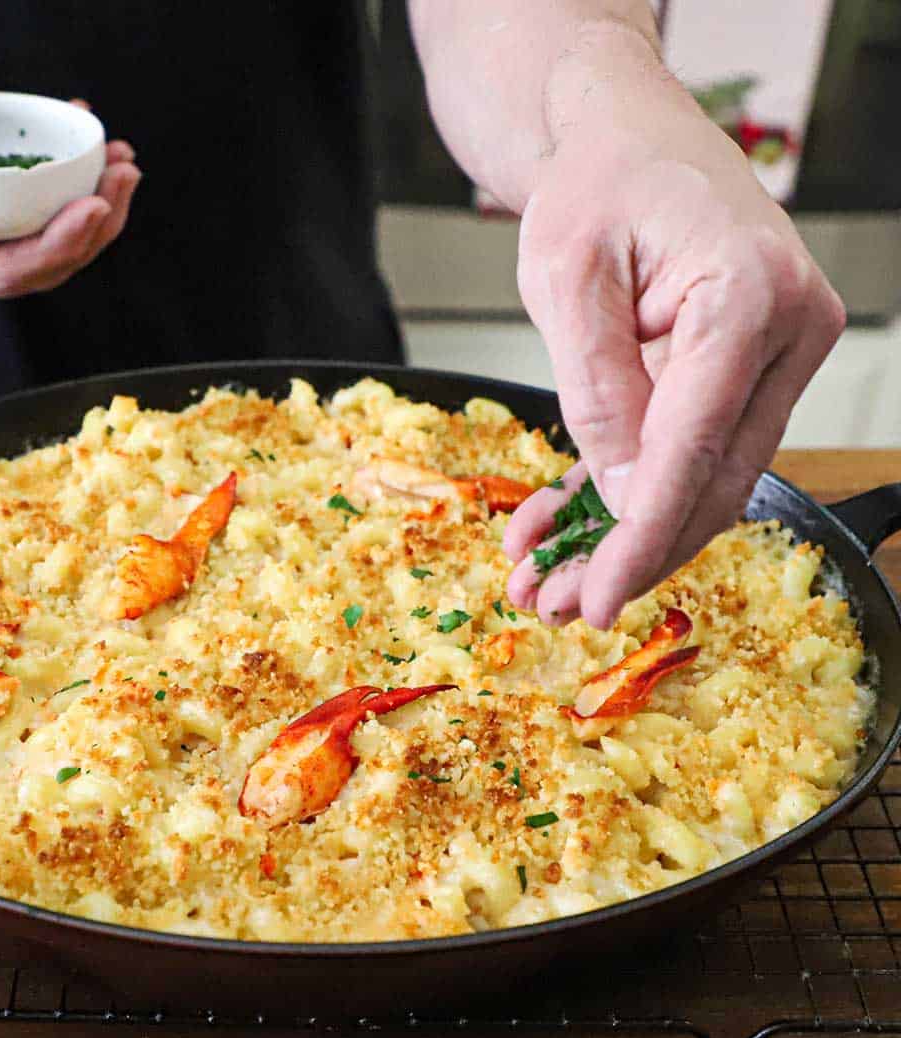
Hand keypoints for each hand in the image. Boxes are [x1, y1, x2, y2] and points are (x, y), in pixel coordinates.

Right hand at [0, 85, 139, 310]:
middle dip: (94, 227)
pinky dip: (72, 191)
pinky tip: (93, 152)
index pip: (5, 271)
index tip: (96, 207)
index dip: (56, 246)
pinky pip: (40, 222)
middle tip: (124, 173)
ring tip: (123, 165)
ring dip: (97, 212)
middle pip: (41, 266)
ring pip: (51, 249)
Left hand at [504, 88, 844, 628]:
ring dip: (624, 534)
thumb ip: (600, 393)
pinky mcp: (745, 372)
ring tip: (547, 576)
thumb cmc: (598, 185)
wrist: (625, 139)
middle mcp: (785, 334)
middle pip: (713, 481)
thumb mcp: (568, 282)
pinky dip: (627, 493)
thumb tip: (628, 497)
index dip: (644, 537)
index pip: (698, 449)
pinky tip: (564, 523)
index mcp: (749, 299)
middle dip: (631, 553)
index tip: (598, 597)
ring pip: (704, 479)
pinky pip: (689, 452)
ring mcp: (775, 356)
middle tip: (556, 603)